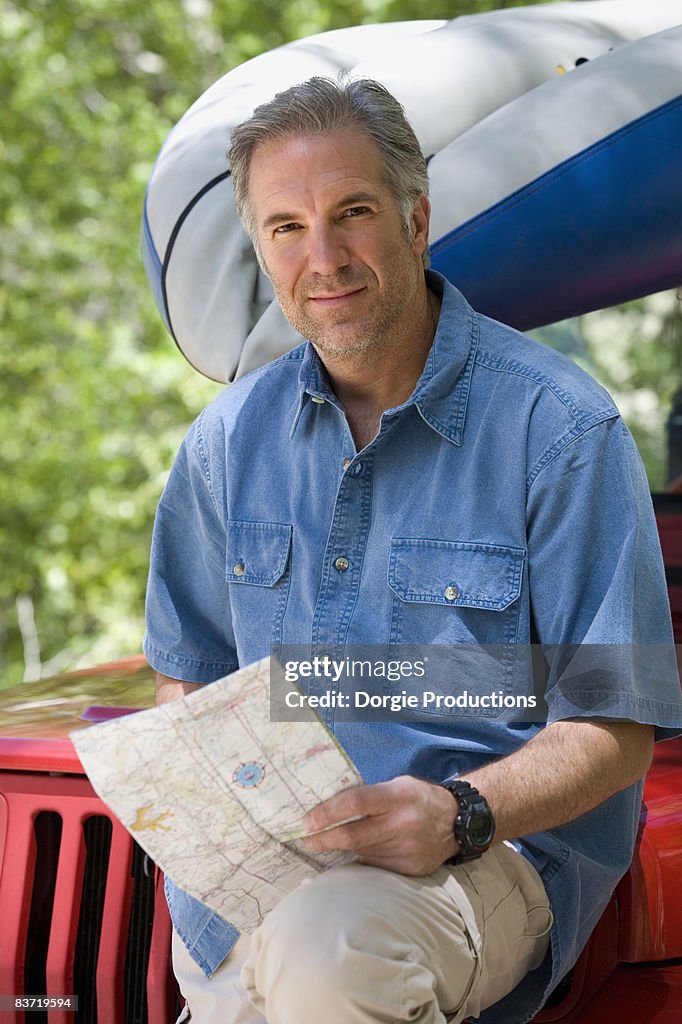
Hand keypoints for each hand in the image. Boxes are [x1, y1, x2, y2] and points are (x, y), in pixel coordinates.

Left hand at [301, 775, 457, 874]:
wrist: (456, 823)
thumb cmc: (419, 798)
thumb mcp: (397, 785)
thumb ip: (369, 796)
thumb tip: (331, 810)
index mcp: (398, 797)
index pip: (354, 803)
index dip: (327, 813)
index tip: (307, 820)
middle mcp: (402, 824)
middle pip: (352, 835)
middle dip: (323, 839)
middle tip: (306, 839)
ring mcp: (406, 849)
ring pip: (361, 852)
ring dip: (343, 848)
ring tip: (331, 841)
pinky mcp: (409, 869)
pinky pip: (375, 865)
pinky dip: (363, 858)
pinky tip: (361, 851)